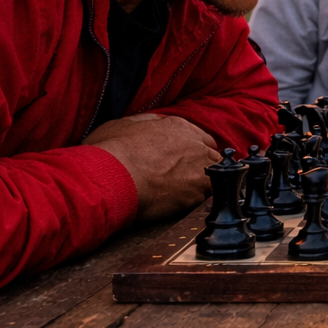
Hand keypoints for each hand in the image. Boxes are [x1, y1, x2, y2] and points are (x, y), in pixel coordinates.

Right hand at [84, 113, 221, 220]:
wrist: (115, 177)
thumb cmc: (112, 152)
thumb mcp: (123, 125)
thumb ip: (145, 123)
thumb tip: (153, 124)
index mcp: (178, 126)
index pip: (200, 138)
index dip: (193, 150)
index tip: (185, 160)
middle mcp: (195, 144)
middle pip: (210, 155)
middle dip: (202, 166)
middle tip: (186, 179)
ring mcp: (200, 168)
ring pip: (214, 175)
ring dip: (204, 184)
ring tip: (186, 194)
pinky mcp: (198, 192)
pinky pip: (209, 196)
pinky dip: (200, 201)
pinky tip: (186, 205)